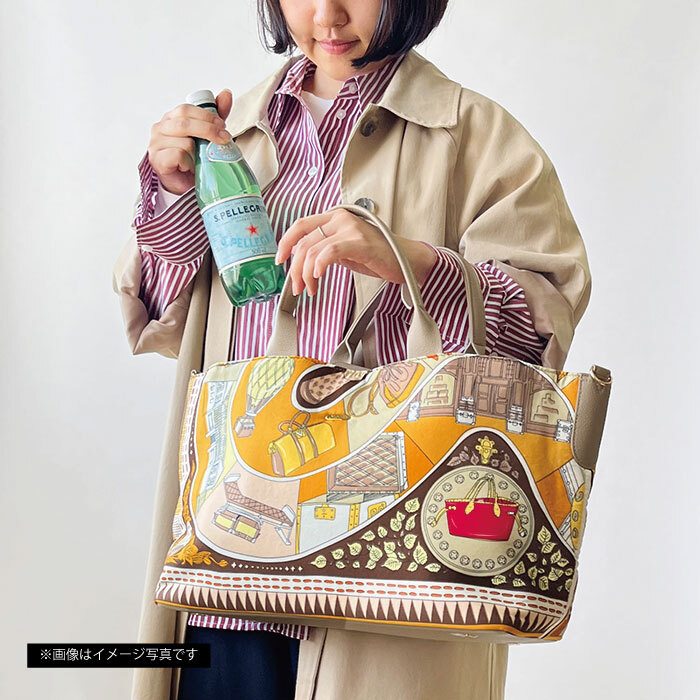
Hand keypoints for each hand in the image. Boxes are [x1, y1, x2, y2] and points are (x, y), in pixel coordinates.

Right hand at [147, 89, 233, 194]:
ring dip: (198, 152)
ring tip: (200, 160)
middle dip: (208, 130)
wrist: (185, 185)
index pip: (186, 110)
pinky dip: (188, 162)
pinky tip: (190, 167)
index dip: (207, 116)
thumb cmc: (194, 159)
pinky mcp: (157, 160)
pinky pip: (178, 155)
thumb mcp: (207, 135)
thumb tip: (226, 93)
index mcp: (171, 118)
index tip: (223, 127)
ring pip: (184, 141)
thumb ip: (215, 115)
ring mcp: (156, 144)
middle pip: (185, 123)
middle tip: (224, 139)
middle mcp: (160, 128)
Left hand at [275, 209, 437, 296]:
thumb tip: (302, 262)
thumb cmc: (378, 256)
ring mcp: (350, 228)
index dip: (285, 243)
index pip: (300, 225)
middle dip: (295, 268)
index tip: (280, 261)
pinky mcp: (359, 242)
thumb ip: (325, 249)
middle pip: (303, 241)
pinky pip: (329, 251)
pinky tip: (318, 277)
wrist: (407, 261)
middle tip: (298, 286)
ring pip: (313, 249)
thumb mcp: (345, 249)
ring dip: (306, 274)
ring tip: (311, 288)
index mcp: (335, 218)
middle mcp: (340, 218)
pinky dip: (319, 265)